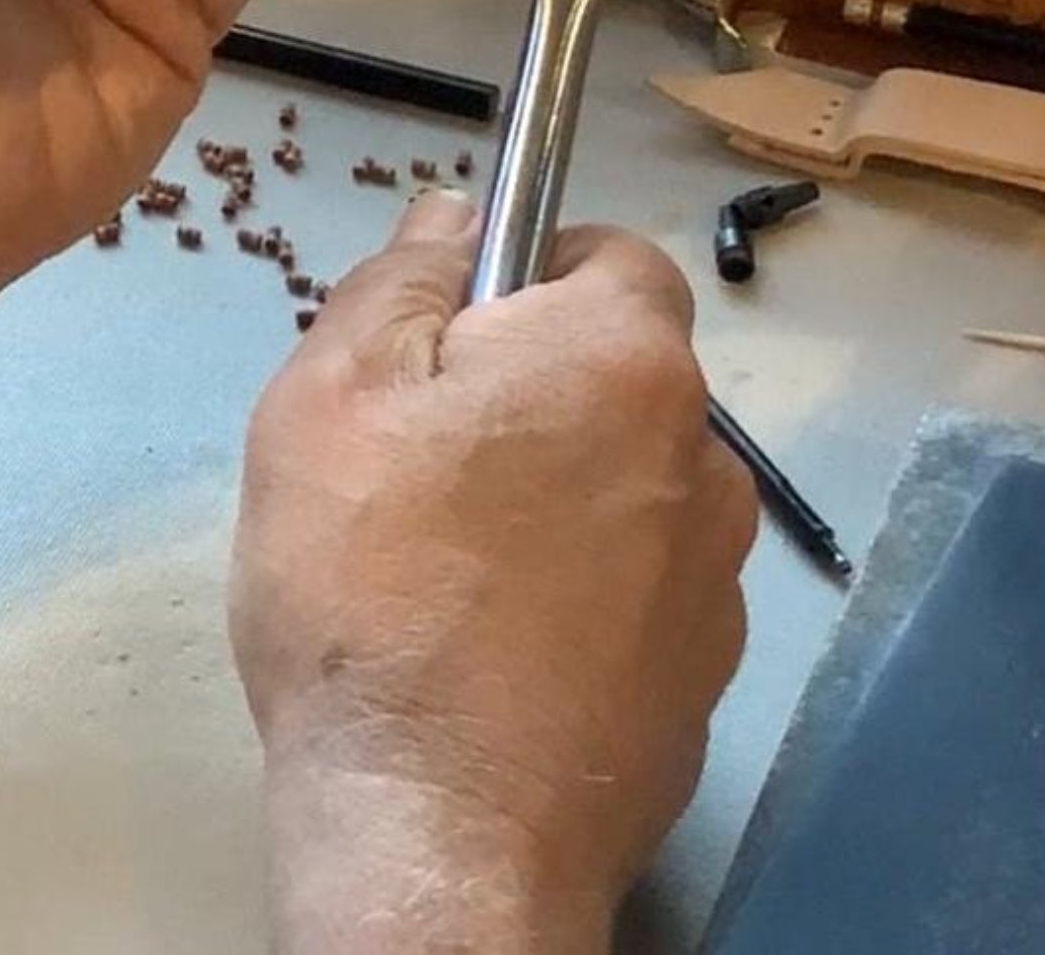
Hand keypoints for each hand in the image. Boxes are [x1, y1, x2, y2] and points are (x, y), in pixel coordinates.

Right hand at [230, 192, 755, 951]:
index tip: (448, 335)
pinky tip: (494, 644)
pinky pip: (635, 588)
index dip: (527, 274)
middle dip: (529, 388)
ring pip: (627, 484)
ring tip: (447, 561)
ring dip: (558, 490)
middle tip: (415, 453)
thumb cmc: (368, 582)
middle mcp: (700, 457)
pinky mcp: (700, 680)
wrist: (438, 827)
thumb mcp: (331, 392)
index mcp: (621, 360)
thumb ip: (403, 280)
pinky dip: (580, 592)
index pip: (611, 255)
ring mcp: (714, 580)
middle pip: (616, 375)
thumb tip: (457, 216)